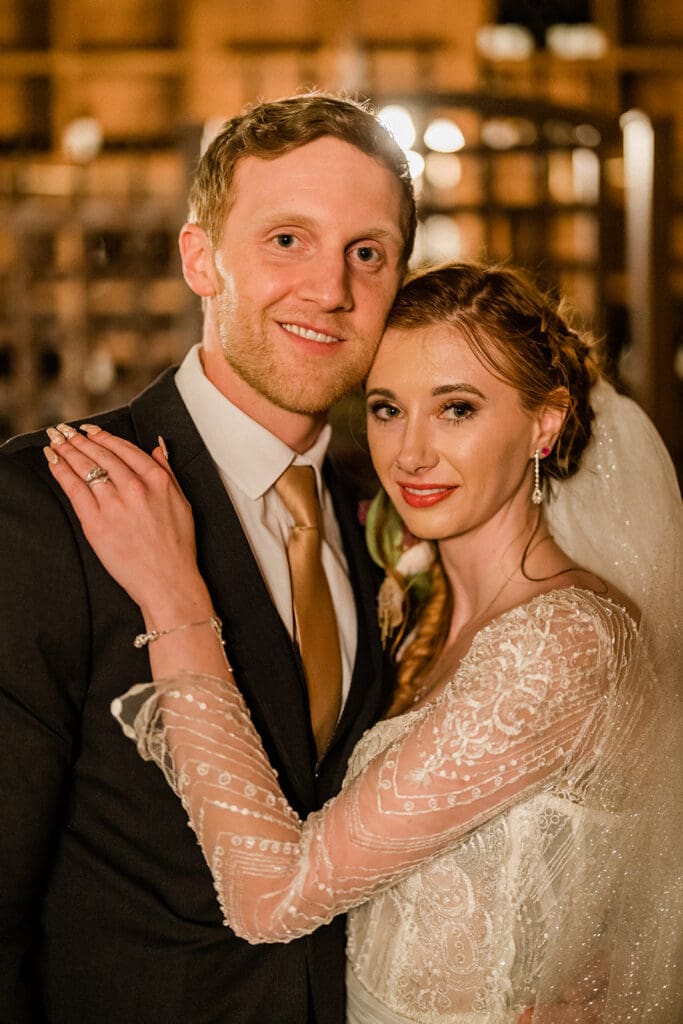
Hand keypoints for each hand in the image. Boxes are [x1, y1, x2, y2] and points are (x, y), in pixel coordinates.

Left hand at [44, 424, 208, 621]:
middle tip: (65, 431)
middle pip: (102, 455)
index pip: (124, 449)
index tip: (91, 430)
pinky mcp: (97, 523)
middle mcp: (136, 488)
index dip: (104, 437)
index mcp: (158, 481)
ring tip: (56, 441)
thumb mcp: (182, 503)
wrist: (168, 582)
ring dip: (67, 450)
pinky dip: (62, 472)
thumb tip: (156, 449)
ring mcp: (115, 505)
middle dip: (80, 439)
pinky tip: (54, 462)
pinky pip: (75, 490)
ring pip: (86, 468)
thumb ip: (167, 472)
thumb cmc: (177, 548)